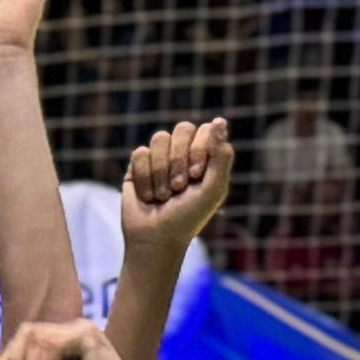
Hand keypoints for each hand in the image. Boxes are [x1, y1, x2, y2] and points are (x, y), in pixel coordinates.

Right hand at [122, 120, 235, 254]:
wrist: (156, 239)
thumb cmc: (189, 217)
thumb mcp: (214, 189)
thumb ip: (222, 155)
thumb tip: (220, 120)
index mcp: (206, 155)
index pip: (205, 129)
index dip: (199, 149)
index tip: (196, 176)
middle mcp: (183, 152)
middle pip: (182, 128)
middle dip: (179, 160)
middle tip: (179, 187)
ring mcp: (160, 157)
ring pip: (159, 138)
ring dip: (161, 172)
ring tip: (163, 195)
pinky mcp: (137, 166)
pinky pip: (140, 153)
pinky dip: (145, 178)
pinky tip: (148, 196)